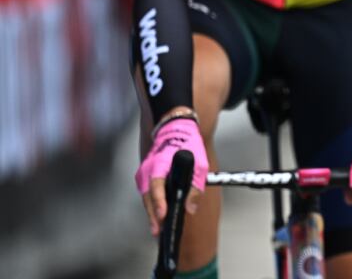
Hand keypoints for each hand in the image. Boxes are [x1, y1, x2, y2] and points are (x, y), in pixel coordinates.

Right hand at [135, 117, 207, 235]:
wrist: (176, 129)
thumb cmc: (187, 144)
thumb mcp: (199, 164)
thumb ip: (195, 186)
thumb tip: (191, 208)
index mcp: (160, 163)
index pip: (157, 184)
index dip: (159, 200)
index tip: (162, 213)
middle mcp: (148, 169)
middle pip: (148, 195)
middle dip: (153, 214)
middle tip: (158, 230)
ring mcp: (144, 173)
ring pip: (146, 197)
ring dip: (151, 212)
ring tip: (157, 229)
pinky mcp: (146, 177)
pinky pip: (148, 193)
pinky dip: (152, 205)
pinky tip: (157, 217)